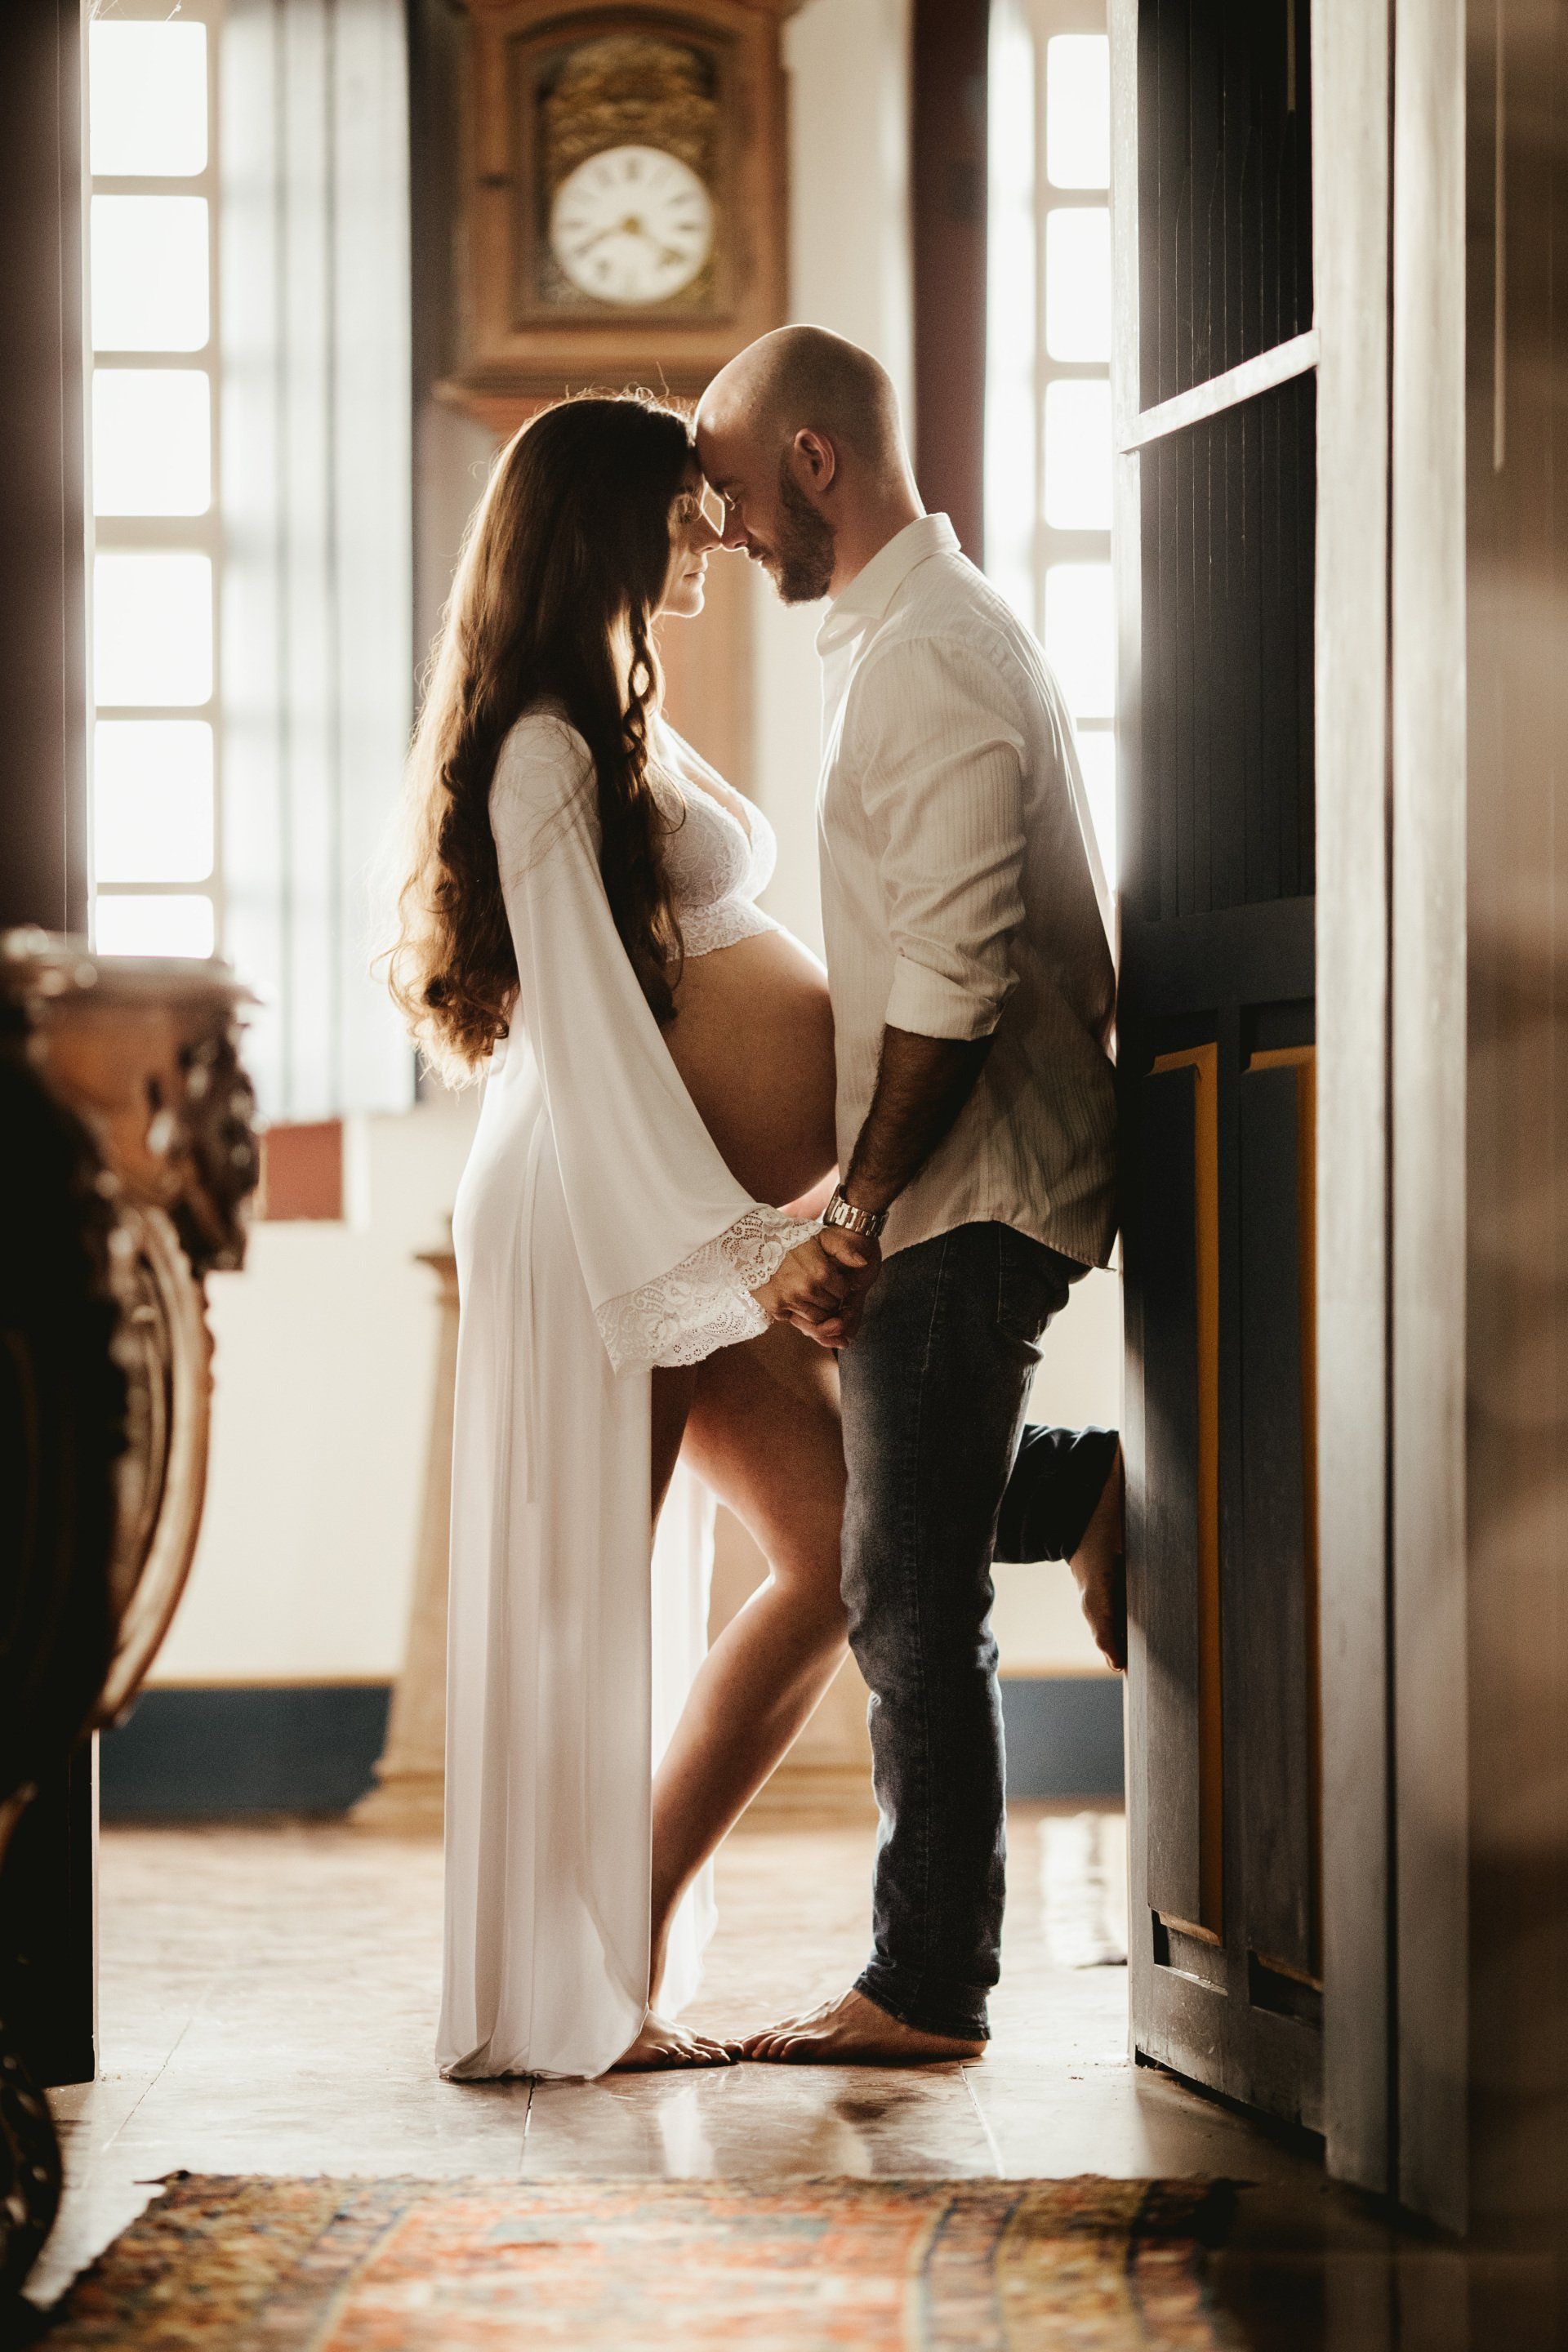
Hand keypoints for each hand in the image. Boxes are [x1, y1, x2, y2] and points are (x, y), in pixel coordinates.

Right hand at [752, 1232, 875, 1346]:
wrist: (752, 1241)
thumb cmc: (790, 1237)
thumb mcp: (820, 1236)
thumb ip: (844, 1248)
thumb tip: (864, 1264)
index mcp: (822, 1272)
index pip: (843, 1293)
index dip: (839, 1287)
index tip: (831, 1280)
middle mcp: (808, 1289)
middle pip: (831, 1308)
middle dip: (829, 1300)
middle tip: (820, 1287)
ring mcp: (791, 1300)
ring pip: (815, 1318)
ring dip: (815, 1309)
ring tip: (808, 1293)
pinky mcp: (776, 1308)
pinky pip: (794, 1318)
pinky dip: (795, 1311)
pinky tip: (791, 1295)